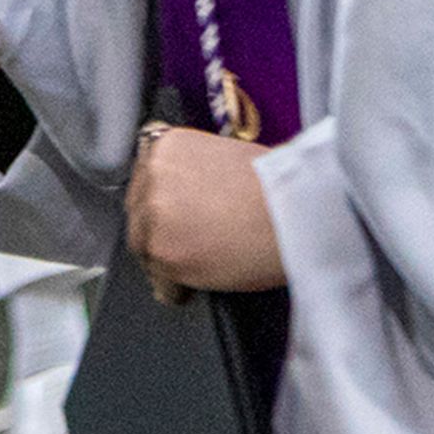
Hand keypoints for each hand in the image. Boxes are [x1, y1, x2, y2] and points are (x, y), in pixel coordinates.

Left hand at [126, 126, 285, 296]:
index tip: (170, 217)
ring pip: (143, 247)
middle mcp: (152, 175)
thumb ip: (191, 173)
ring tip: (193, 266)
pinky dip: (174, 287)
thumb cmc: (277, 185)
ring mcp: (153, 214)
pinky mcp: (164, 252)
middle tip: (183, 245)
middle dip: (156, 231)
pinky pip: (159, 279)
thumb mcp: (225, 156)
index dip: (158, 202)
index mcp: (166, 145)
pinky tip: (193, 286)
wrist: (296, 210)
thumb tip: (186, 198)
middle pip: (137, 213)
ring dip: (164, 259)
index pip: (143, 178)